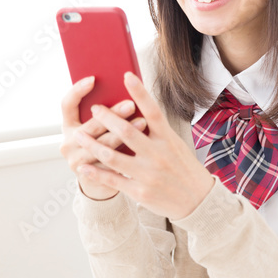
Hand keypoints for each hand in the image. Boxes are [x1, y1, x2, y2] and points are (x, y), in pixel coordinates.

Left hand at [73, 71, 214, 220]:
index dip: (140, 92)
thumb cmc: (182, 168)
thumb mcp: (175, 145)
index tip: (127, 75)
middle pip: (127, 131)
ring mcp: (148, 174)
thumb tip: (135, 111)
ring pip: (113, 156)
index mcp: (168, 139)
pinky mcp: (139, 191)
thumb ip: (156, 131)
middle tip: (94, 108)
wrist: (198, 201)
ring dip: (93, 144)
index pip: (153, 111)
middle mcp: (157, 154)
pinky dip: (95, 172)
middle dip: (106, 118)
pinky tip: (83, 166)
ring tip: (80, 136)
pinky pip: (112, 180)